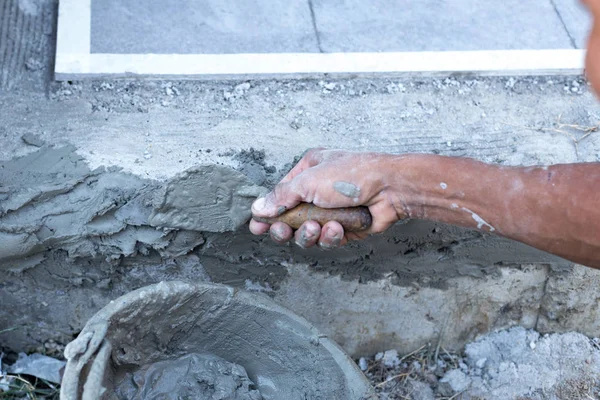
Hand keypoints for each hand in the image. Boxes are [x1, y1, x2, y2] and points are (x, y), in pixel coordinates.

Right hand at [249, 149, 405, 248]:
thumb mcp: (309, 181)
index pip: (280, 196)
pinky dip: (330, 237)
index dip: (268, 212)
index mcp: (308, 171)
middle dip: (286, 227)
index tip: (257, 226)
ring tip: (316, 227)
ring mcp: (332, 211)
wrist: (391, 189)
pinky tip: (337, 228)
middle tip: (283, 230)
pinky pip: (327, 240)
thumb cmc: (353, 174)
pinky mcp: (344, 228)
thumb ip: (281, 198)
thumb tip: (258, 209)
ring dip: (308, 233)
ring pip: (307, 233)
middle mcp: (318, 191)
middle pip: (290, 218)